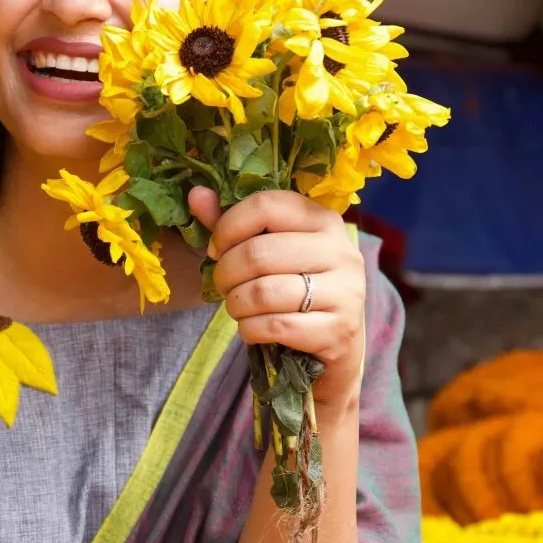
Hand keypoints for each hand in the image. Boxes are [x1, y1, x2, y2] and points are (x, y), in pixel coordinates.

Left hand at [187, 187, 364, 411]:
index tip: (216, 249)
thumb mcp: (269, 253)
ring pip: (264, 292)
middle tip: (222, 285)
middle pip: (258, 253)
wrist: (336, 347)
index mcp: (324, 220)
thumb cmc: (294, 292)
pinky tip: (251, 328)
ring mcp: (346, 292)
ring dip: (235, 304)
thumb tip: (196, 194)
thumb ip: (233, 224)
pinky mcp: (339, 330)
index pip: (266, 205)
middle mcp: (341, 251)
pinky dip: (250, 329)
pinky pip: (275, 326)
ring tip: (236, 307)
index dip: (227, 227)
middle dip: (225, 273)